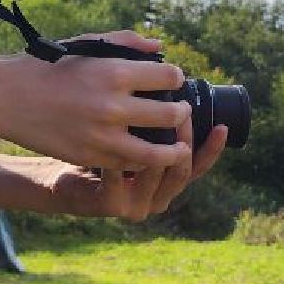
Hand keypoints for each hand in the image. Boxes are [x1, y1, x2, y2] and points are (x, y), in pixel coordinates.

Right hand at [0, 30, 192, 170]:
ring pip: (157, 153)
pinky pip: (128, 166)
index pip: (169, 77)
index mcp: (114, 72)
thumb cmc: (48, 65)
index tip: (174, 81)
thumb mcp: (86, 45)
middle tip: (180, 112)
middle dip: (181, 113)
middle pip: (171, 115)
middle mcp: (112, 106)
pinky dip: (142, 163)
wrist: (7, 96)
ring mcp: (101, 136)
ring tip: (179, 147)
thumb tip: (158, 47)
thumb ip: (125, 42)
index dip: (176, 78)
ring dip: (174, 149)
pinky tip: (146, 157)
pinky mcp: (89, 156)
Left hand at [41, 124, 229, 219]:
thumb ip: (154, 119)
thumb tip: (176, 77)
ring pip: (157, 174)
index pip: (198, 165)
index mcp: (167, 182)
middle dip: (185, 138)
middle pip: (182, 169)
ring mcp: (137, 205)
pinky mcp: (113, 206)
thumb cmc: (98, 150)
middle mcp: (158, 198)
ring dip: (158, 147)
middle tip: (183, 111)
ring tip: (156, 120)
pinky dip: (116, 159)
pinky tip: (112, 138)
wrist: (60, 177)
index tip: (222, 126)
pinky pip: (119, 179)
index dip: (212, 148)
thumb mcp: (131, 135)